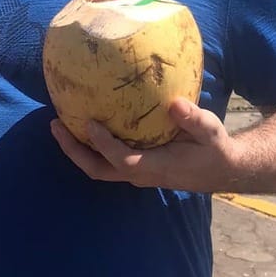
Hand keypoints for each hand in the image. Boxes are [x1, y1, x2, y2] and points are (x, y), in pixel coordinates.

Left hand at [50, 98, 240, 192]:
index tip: (89, 122)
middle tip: (55, 125)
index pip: (122, 159)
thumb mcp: (211, 132)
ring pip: (98, 167)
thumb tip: (174, 103)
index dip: (103, 143)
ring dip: (76, 149)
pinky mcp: (135, 166)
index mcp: (156, 167)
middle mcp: (140, 173)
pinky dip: (89, 146)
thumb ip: (193, 119)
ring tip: (58, 124)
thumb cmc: (215, 149)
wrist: (220, 169)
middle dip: (74, 150)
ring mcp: (135, 172)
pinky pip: (105, 160)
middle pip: (98, 169)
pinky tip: (82, 125)